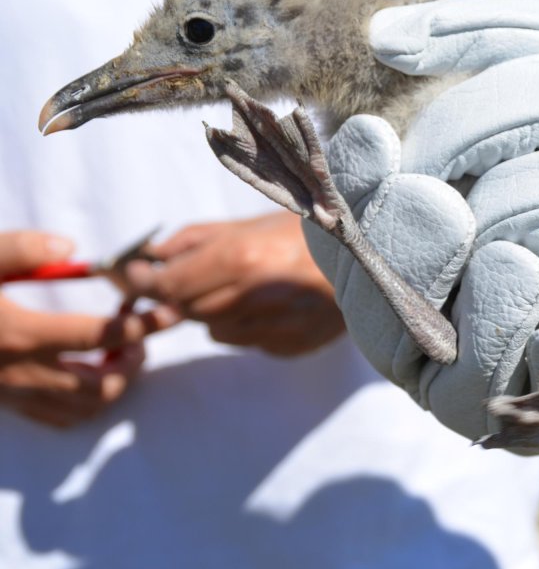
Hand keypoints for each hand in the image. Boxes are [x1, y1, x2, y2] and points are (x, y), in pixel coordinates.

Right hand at [0, 231, 169, 427]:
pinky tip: (86, 373)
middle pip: (101, 385)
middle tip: (141, 335)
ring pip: (83, 410)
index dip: (142, 326)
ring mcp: (10, 394)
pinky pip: (56, 419)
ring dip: (112, 385)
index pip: (100, 336)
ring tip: (119, 354)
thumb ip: (20, 249)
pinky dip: (84, 403)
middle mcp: (19, 373)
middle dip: (132, 362)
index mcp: (19, 334)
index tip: (169, 312)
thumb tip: (70, 249)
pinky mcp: (2, 404)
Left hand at [126, 213, 344, 355]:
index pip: (167, 285)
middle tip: (192, 274)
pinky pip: (249, 341)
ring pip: (216, 330)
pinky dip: (249, 325)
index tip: (131, 274)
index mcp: (239, 260)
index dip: (142, 282)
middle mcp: (251, 298)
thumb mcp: (253, 221)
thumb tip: (152, 257)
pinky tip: (274, 303)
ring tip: (247, 286)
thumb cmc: (314, 232)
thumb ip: (197, 239)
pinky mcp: (289, 347)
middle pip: (187, 310)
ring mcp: (272, 328)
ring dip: (217, 311)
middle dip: (182, 293)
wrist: (375, 258)